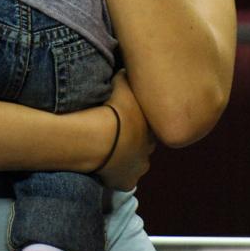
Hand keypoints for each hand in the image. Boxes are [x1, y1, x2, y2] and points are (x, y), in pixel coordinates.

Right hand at [97, 71, 155, 190]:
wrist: (98, 137)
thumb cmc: (111, 109)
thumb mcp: (120, 83)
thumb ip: (126, 76)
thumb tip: (128, 67)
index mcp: (151, 127)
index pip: (149, 126)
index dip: (136, 122)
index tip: (124, 118)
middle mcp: (150, 149)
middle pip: (144, 146)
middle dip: (133, 141)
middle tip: (116, 134)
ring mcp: (139, 168)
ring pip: (135, 164)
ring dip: (125, 158)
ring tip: (108, 151)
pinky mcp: (126, 183)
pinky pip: (122, 181)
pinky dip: (114, 175)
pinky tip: (104, 167)